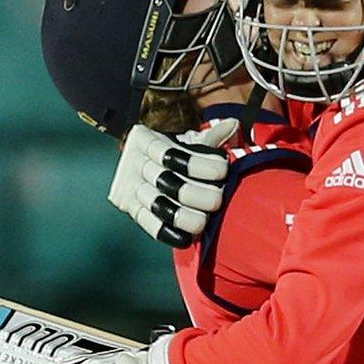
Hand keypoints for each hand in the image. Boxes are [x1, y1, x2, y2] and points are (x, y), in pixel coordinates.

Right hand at [108, 119, 237, 247]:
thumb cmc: (176, 152)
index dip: (198, 164)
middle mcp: (135, 163)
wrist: (145, 167)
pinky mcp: (132, 209)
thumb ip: (208, 138)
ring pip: (157, 204)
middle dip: (194, 193)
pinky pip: (149, 224)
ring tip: (204, 221)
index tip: (223, 170)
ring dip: (183, 216)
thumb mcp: (188, 141)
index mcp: (146, 140)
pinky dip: (168, 233)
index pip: (171, 154)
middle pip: (165, 181)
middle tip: (217, 200)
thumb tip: (232, 124)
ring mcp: (131, 188)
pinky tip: (187, 238)